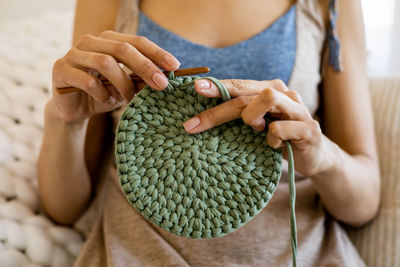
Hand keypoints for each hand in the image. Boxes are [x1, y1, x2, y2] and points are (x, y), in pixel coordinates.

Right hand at [51, 30, 180, 122]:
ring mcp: (74, 54)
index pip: (136, 41)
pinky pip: (87, 80)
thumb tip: (166, 79)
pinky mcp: (61, 70)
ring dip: (123, 83)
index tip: (175, 66)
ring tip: (131, 99)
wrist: (74, 109)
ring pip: (105, 62)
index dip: (157, 52)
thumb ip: (141, 81)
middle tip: (162, 84)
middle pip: (123, 48)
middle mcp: (90, 42)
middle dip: (146, 67)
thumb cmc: (104, 93)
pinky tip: (109, 101)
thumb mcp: (126, 87)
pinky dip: (102, 93)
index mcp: (108, 40)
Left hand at [182, 79, 330, 176]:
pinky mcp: (308, 129)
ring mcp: (298, 109)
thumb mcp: (258, 124)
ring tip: (254, 131)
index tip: (196, 89)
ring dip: (251, 118)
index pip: (239, 84)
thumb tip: (202, 115)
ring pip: (267, 99)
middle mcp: (285, 93)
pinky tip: (273, 146)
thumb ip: (240, 114)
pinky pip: (280, 128)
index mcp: (270, 89)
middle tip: (192, 125)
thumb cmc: (280, 137)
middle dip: (217, 111)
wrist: (315, 155)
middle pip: (246, 95)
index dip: (217, 86)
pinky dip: (271, 139)